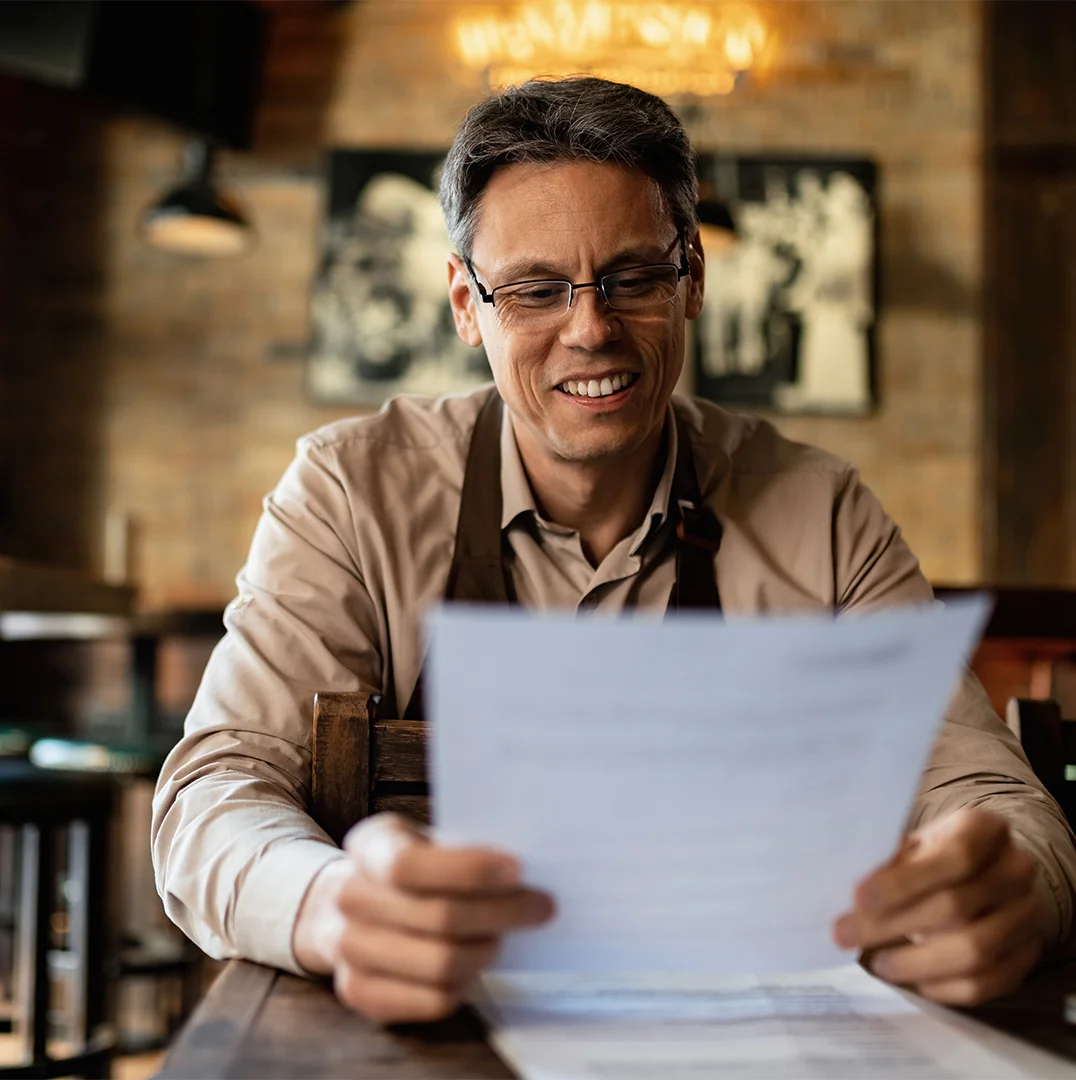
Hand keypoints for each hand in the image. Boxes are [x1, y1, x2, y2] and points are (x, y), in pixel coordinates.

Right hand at [293, 814, 553, 1023]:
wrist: (352, 906)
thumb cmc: (411, 869)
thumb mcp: (425, 839)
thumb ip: (461, 847)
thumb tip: (522, 872)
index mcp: (370, 846)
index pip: (410, 865)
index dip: (468, 870)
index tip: (518, 870)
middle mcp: (349, 897)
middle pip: (437, 917)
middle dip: (501, 913)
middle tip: (540, 907)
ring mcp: (348, 948)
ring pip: (438, 963)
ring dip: (485, 952)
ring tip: (504, 938)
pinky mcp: (358, 992)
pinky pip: (430, 1000)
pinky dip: (464, 986)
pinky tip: (475, 967)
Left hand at [833, 808, 1047, 1004]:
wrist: (981, 869)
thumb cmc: (931, 853)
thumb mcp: (912, 843)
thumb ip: (889, 864)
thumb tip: (852, 901)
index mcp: (983, 829)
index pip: (953, 857)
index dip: (904, 882)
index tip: (859, 900)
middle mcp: (1014, 869)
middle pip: (955, 908)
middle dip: (892, 926)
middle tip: (846, 935)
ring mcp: (1026, 913)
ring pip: (974, 951)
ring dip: (917, 963)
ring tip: (878, 963)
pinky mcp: (1028, 952)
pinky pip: (989, 982)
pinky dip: (947, 988)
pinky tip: (915, 982)